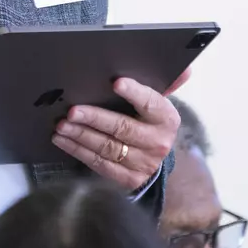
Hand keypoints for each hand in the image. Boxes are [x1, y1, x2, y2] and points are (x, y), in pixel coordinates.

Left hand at [53, 77, 180, 191]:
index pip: (150, 103)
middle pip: (122, 128)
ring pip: (107, 147)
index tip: (116, 83)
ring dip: (81, 135)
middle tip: (73, 111)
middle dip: (95, 118)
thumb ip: (166, 84)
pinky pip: (99, 164)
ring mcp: (143, 163)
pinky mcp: (128, 179)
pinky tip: (63, 140)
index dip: (134, 93)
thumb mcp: (158, 104)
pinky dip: (78, 151)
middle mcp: (158, 142)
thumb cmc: (150, 124)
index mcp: (166, 119)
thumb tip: (185, 68)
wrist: (156, 161)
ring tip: (62, 125)